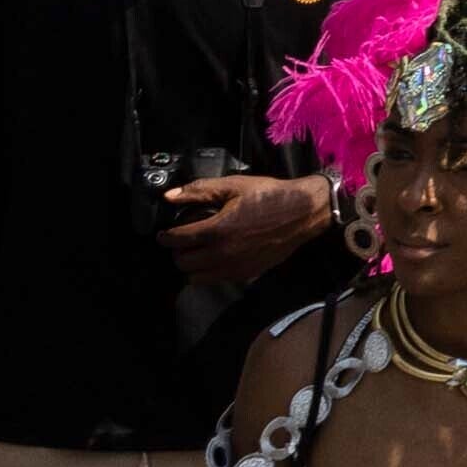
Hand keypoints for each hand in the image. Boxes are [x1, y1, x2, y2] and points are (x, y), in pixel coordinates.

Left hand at [158, 170, 329, 288]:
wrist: (303, 213)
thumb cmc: (269, 195)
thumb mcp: (234, 186)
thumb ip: (199, 191)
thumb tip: (170, 196)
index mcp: (217, 230)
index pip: (177, 240)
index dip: (165, 237)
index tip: (164, 234)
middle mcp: (223, 254)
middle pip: (183, 264)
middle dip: (177, 253)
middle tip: (182, 242)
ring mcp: (235, 268)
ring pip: (197, 278)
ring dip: (192, 267)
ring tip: (197, 252)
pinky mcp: (247, 274)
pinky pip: (217, 280)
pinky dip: (210, 272)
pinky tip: (217, 258)